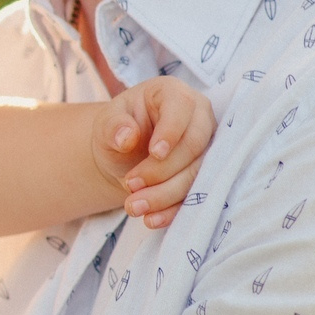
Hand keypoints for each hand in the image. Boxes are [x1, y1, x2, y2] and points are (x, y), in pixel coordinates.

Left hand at [93, 77, 216, 226]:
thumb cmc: (118, 129)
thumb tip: (127, 137)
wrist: (124, 154)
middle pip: (195, 146)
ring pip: (198, 175)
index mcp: (174, 94)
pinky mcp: (206, 175)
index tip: (154, 153)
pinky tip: (152, 219)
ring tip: (133, 206)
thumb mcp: (107, 124)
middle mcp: (199, 118)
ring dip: (165, 194)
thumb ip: (114, 126)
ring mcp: (207, 148)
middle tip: (130, 184)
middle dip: (162, 171)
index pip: (182, 108)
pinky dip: (174, 210)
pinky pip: (197, 196)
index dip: (172, 132)